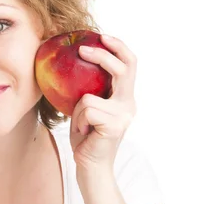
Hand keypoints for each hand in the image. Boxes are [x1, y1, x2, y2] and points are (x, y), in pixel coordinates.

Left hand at [70, 33, 136, 171]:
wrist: (91, 167)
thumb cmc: (86, 138)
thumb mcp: (87, 108)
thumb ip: (89, 90)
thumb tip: (74, 64)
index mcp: (125, 98)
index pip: (130, 64)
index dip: (119, 47)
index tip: (102, 36)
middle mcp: (129, 104)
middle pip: (122, 69)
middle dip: (101, 56)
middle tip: (81, 49)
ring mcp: (123, 115)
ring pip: (89, 97)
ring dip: (78, 112)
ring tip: (82, 126)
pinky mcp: (114, 125)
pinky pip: (85, 111)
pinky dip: (78, 122)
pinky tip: (84, 134)